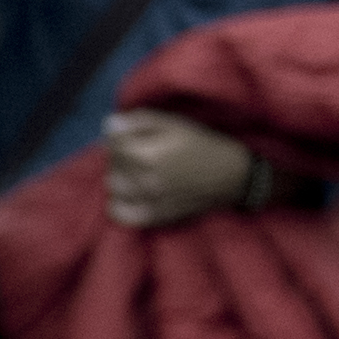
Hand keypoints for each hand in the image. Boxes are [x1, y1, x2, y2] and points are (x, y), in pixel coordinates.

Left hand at [101, 109, 253, 231]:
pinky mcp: (153, 217)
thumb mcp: (174, 123)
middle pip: (112, 163)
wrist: (230, 176)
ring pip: (113, 185)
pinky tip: (129, 194)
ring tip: (137, 170)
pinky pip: (120, 214)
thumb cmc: (202, 145)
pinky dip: (119, 203)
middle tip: (139, 150)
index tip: (134, 134)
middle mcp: (144, 180)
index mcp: (148, 154)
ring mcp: (147, 201)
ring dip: (120, 175)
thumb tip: (108, 124)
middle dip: (121, 153)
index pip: (113, 142)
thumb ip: (139, 121)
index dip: (121, 134)